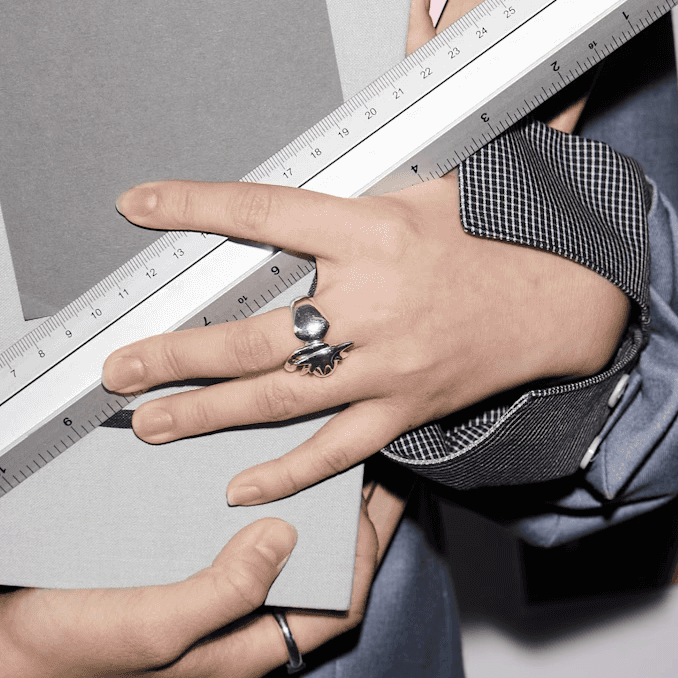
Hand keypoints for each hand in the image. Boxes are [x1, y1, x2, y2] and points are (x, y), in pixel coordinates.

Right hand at [0, 492, 395, 677]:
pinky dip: (241, 501)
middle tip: (363, 459)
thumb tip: (288, 540)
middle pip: (315, 576)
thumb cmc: (68, 651)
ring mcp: (198, 600)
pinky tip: (239, 462)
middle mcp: (229, 629)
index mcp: (241, 653)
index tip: (382, 493)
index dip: (370, 553)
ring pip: (272, 552)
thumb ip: (225, 591)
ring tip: (314, 449)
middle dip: (346, 522)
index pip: (338, 607)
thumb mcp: (154, 627)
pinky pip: (222, 537)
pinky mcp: (164, 573)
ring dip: (298, 506)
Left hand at [102, 171, 628, 505]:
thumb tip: (277, 192)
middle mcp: (373, 304)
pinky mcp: (404, 409)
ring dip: (207, 414)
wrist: (560, 298)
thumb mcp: (420, 189)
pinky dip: (286, 473)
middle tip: (117, 368)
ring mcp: (388, 366)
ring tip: (149, 422)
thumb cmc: (489, 237)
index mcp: (371, 233)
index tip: (137, 204)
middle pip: (253, 335)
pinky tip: (237, 487)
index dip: (195, 207)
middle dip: (176, 354)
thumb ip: (347, 198)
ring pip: (280, 399)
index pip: (263, 215)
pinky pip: (336, 451)